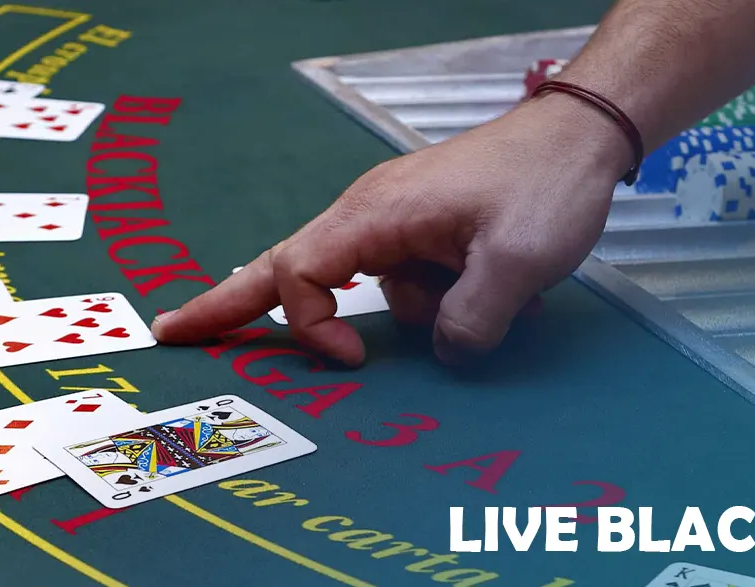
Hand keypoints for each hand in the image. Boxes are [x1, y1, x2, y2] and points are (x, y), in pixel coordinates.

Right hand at [151, 95, 632, 365]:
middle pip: (283, 267)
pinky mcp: (422, 228)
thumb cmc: (545, 185)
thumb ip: (467, 324)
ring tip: (500, 295)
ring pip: (373, 288)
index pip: (299, 275)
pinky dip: (445, 295)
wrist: (583, 136)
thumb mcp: (515, 265)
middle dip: (229, 304)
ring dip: (423, 310)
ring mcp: (394, 219)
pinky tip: (503, 291)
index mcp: (374, 214)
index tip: (355, 362)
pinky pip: (409, 278)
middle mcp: (369, 214)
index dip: (312, 327)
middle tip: (171, 334)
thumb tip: (442, 354)